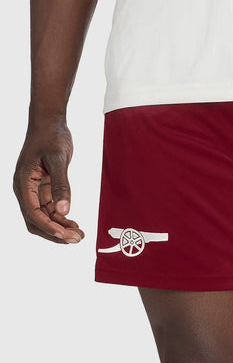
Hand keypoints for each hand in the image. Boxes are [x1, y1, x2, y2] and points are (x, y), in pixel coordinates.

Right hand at [13, 112, 84, 243]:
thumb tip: (64, 211)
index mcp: (22, 183)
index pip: (32, 213)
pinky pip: (51, 209)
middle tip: (76, 239)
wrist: (50, 122)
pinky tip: (75, 224)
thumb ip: (61, 185)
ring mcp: (34, 190)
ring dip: (60, 228)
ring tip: (79, 235)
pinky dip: (62, 218)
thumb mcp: (58, 159)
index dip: (48, 227)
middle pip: (36, 221)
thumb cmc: (51, 136)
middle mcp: (25, 189)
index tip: (64, 235)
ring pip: (45, 217)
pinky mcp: (44, 188)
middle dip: (55, 233)